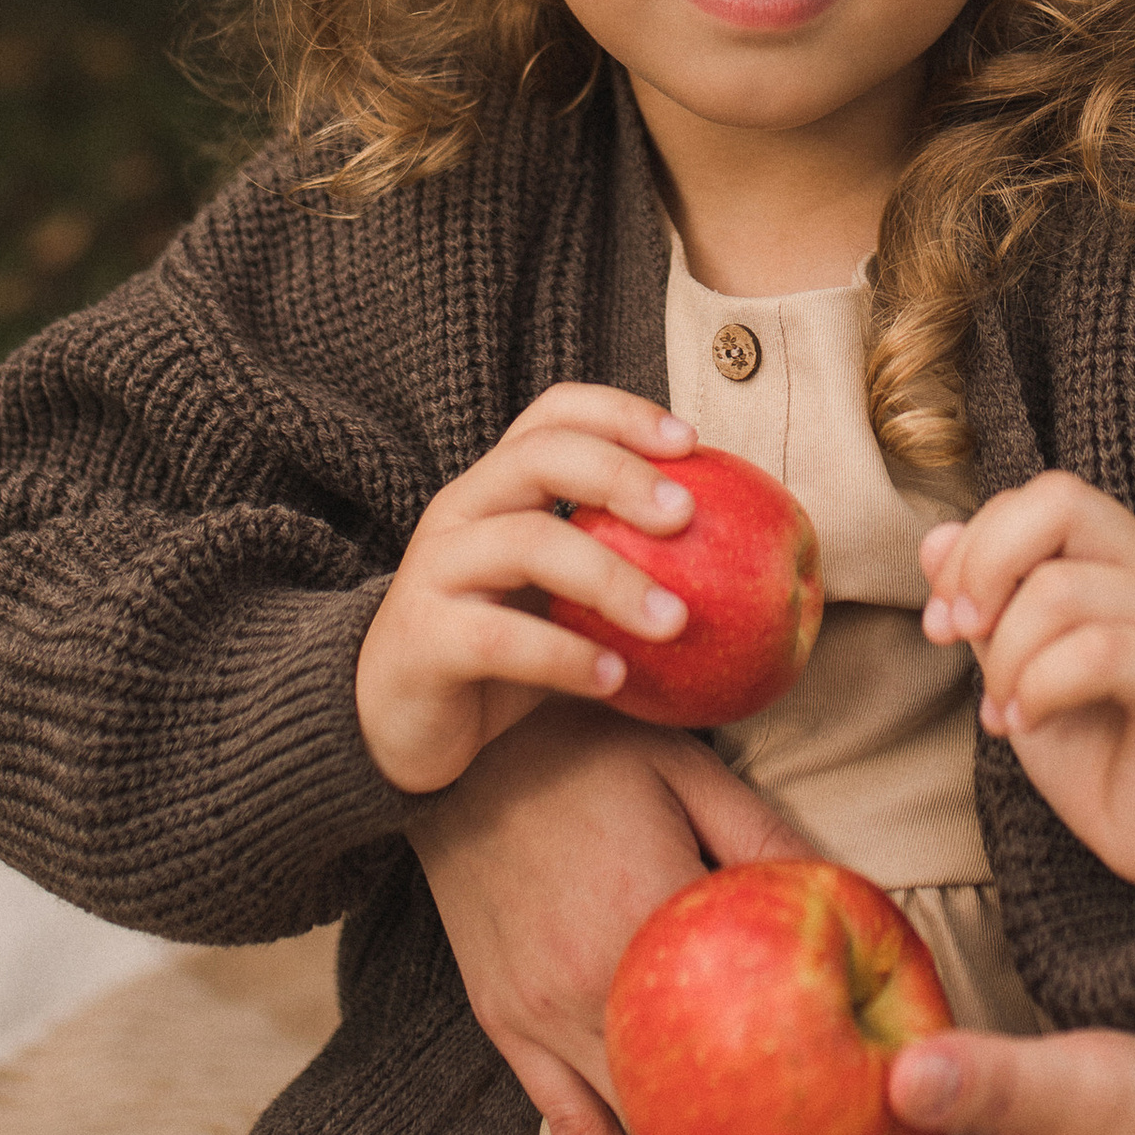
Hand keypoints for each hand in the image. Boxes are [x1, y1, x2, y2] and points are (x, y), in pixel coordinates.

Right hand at [356, 384, 702, 796]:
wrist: (393, 721)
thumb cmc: (500, 649)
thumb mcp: (561, 595)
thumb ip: (623, 565)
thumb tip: (741, 556)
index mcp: (498, 485)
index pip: (554, 412)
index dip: (622, 412)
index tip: (691, 443)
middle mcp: (462, 510)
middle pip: (541, 456)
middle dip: (621, 476)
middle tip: (689, 518)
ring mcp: (435, 570)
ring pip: (526, 543)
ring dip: (612, 578)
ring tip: (675, 622)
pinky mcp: (421, 639)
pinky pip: (500, 638)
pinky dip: (565, 656)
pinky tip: (616, 680)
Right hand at [408, 699, 811, 1134]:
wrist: (458, 746)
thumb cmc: (585, 748)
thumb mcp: (693, 772)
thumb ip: (770, 841)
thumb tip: (856, 895)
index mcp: (643, 926)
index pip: (732, 1045)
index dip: (792, 1111)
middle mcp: (583, 993)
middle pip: (670, 1128)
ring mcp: (535, 1018)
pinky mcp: (503, 1025)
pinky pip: (563, 1122)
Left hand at [920, 474, 1134, 899]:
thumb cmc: (1091, 746)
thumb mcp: (1015, 664)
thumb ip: (983, 600)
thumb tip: (933, 539)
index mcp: (1118, 554)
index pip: (1039, 497)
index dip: (973, 546)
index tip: (941, 621)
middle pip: (1059, 502)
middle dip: (985, 568)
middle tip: (961, 637)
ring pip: (1062, 591)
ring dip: (1005, 658)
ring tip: (1001, 711)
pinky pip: (1100, 652)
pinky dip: (1041, 687)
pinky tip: (1027, 722)